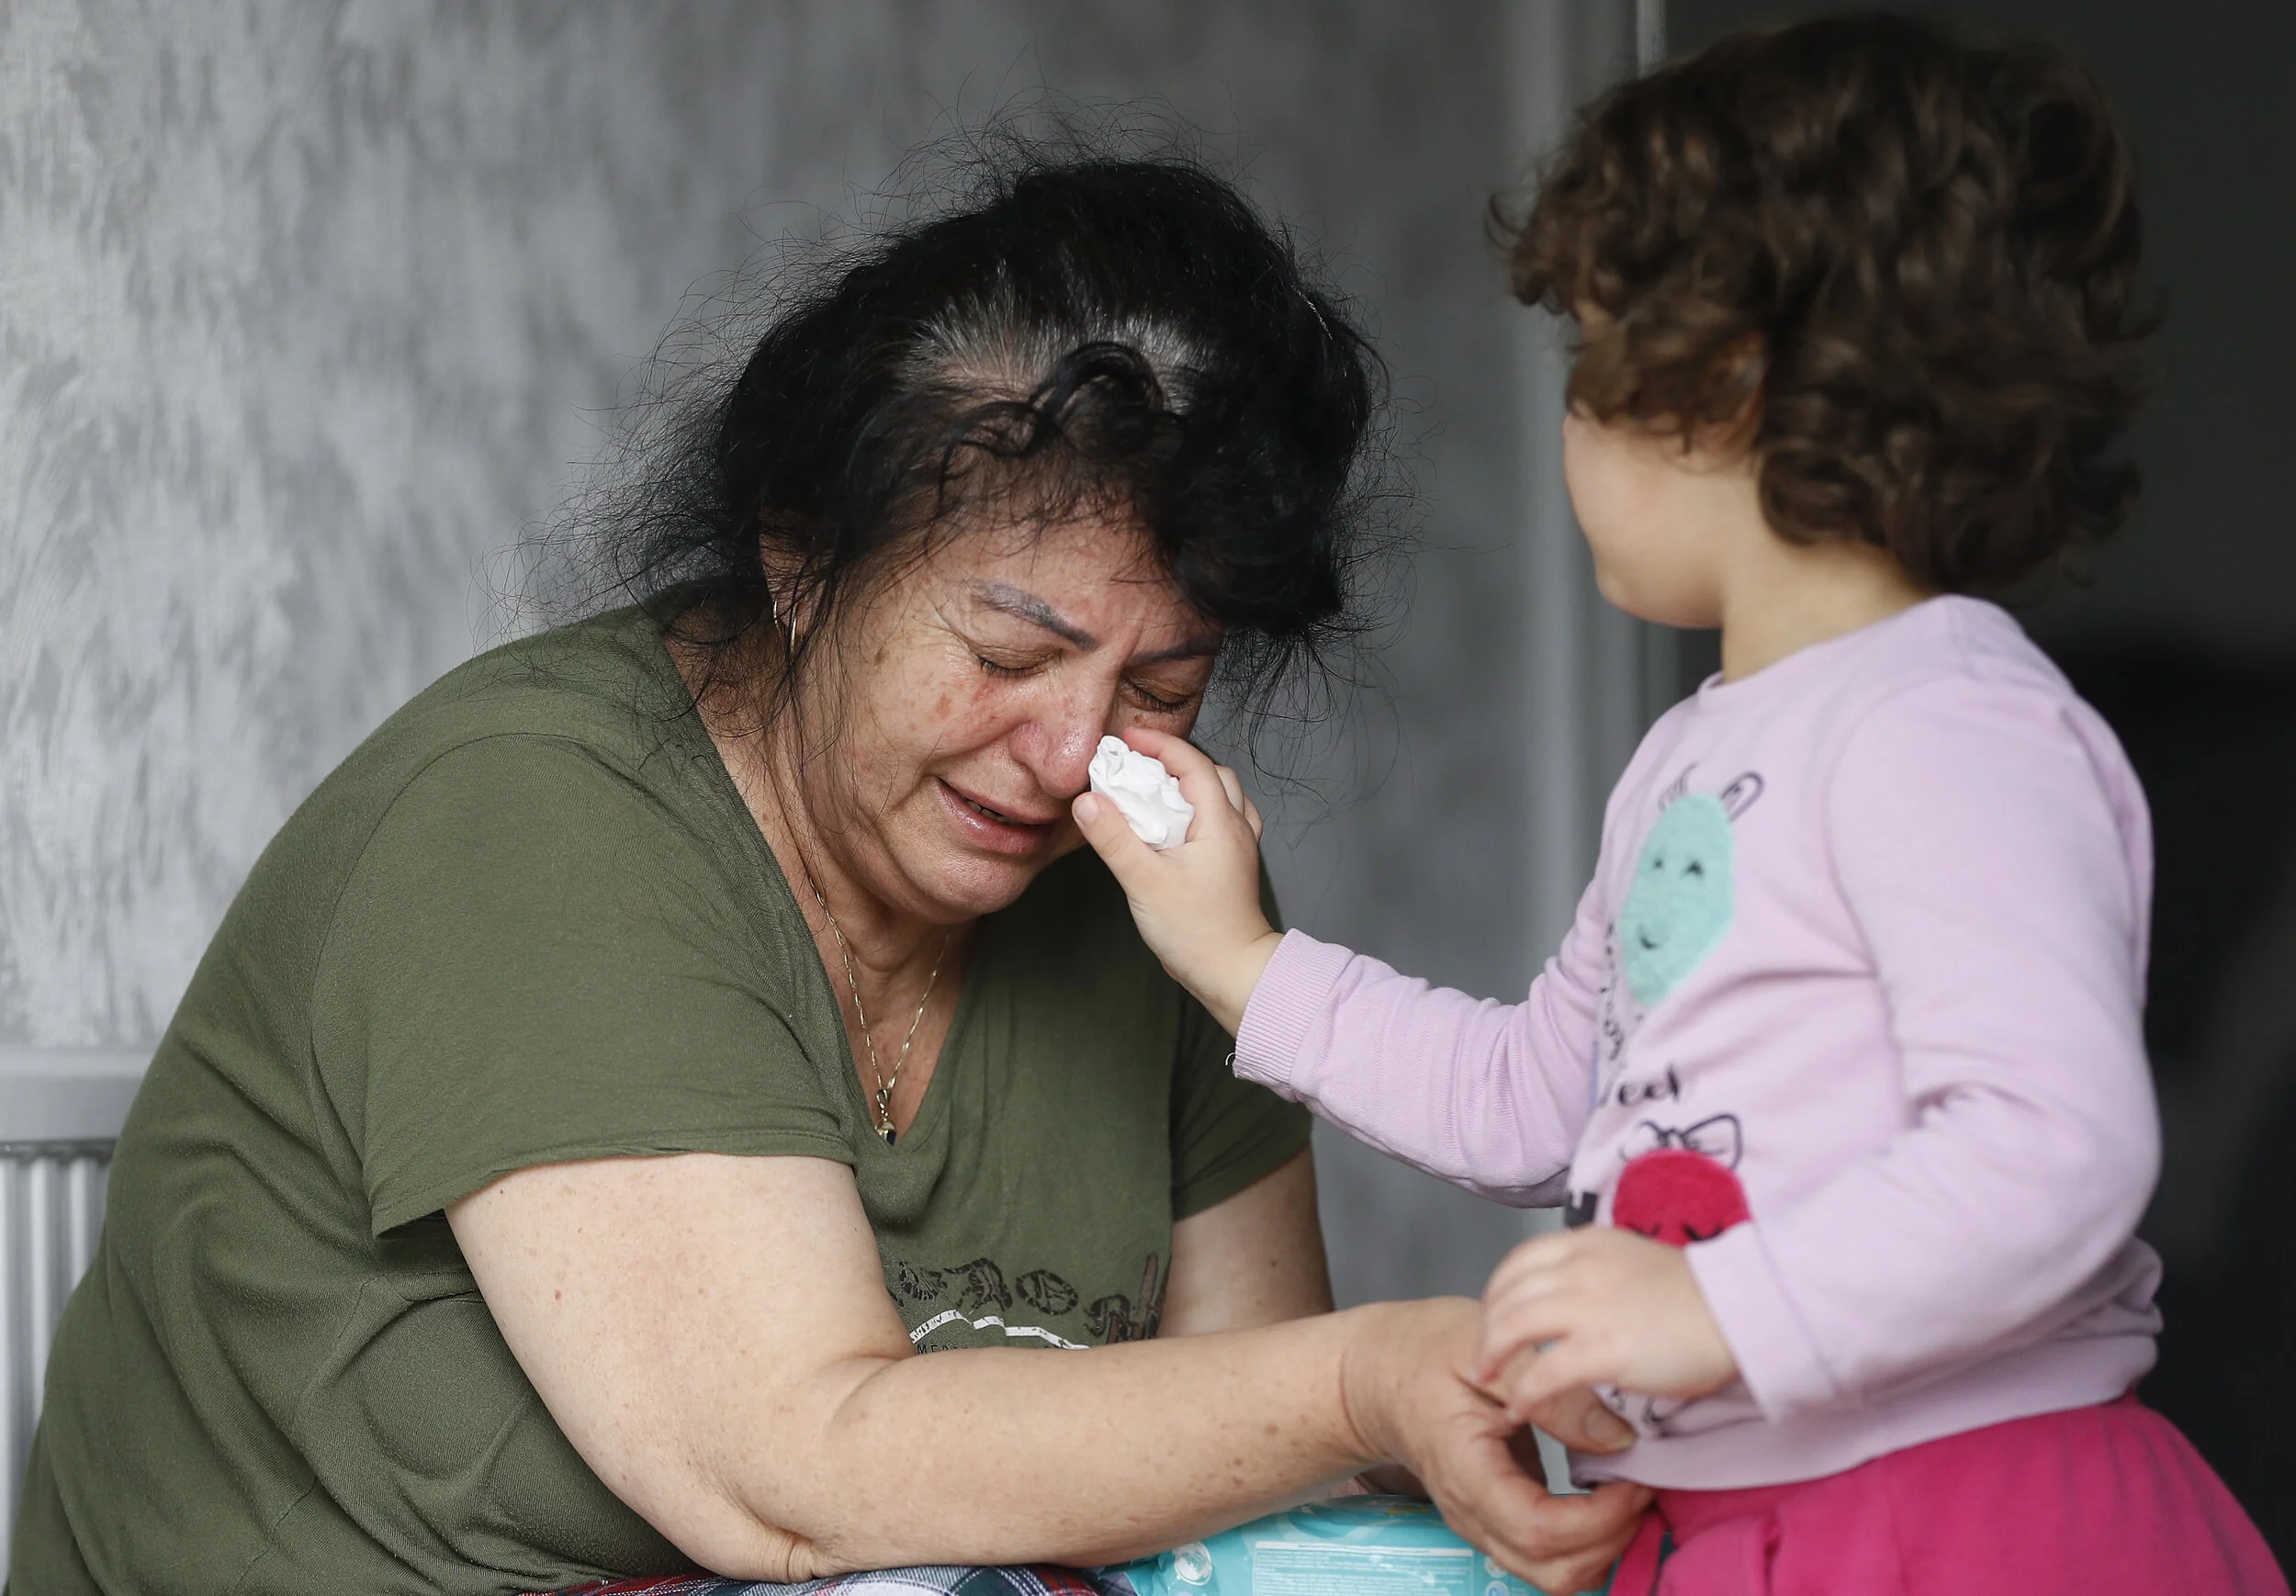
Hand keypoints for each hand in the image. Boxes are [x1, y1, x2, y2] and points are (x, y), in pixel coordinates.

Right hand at [1071, 729, 1281, 1033]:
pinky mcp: (1234, 866)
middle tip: (1137, 765)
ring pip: (1222, 796)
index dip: (1158, 745)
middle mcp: (1236, 828)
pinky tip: (1176, 826)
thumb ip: (1114, 838)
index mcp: (1220, 822)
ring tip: (1154, 793)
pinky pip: (1222, 820)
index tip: (1126, 741)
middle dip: (1173, 761)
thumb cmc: (1196, 931)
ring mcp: (1240, 848)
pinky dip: (1199, 810)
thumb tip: (1087, 801)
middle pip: (1211, 773)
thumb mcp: (1144, 882)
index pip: (1192, 763)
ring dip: (1189, 784)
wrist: (1234, 973)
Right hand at [1342, 1299, 1650, 1593]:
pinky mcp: (1495, 1520)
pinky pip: (1548, 1555)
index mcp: (1465, 1470)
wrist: (1379, 1373)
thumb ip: (1552, 1392)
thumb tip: (1617, 1437)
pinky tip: (1604, 1494)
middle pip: (1553, 1572)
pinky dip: (1587, 1539)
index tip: (1634, 1478)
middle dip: (1612, 1540)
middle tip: (1640, 1486)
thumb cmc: (1425, 1351)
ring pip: (1554, 1576)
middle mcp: (1471, 1512)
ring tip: (1626, 1492)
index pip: (1539, 1529)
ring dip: (1603, 1547)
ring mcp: (1481, 1523)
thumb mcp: (1488, 1349)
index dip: (1600, 1517)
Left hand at [1474, 1229, 1738, 1419]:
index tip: (1494, 1314)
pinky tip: (1519, 1408)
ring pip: (1513, 1326)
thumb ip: (1603, 1273)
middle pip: (1508, 1293)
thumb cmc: (1702, 1295)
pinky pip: (1543, 1372)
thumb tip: (1583, 1299)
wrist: (1741, 1309)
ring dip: (1492, 1355)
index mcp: (1590, 1244)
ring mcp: (1589, 1306)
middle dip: (1487, 1326)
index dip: (1498, 1291)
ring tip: (1488, 1378)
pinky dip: (1523, 1393)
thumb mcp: (1639, 1261)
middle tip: (1484, 1354)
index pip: (1520, 1260)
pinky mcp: (1602, 1349)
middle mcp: (1580, 1267)